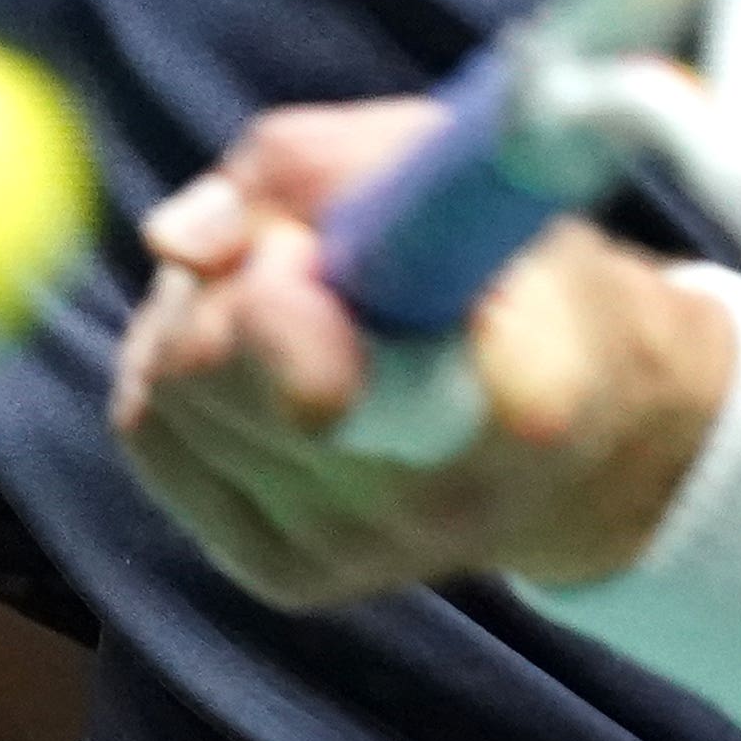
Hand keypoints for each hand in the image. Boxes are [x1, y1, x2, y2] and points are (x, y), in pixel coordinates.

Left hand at [109, 100, 735, 608]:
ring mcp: (353, 552)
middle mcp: (435, 498)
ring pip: (173, 398)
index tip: (289, 263)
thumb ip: (320, 165)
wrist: (584, 437)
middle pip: (222, 372)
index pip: (389, 396)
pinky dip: (176, 374)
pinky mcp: (283, 575)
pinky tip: (251, 354)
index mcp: (525, 389)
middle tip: (299, 249)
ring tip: (292, 297)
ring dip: (197, 318)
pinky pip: (156, 440)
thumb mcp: (453, 167)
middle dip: (229, 279)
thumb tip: (180, 241)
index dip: (301, 334)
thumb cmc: (515, 270)